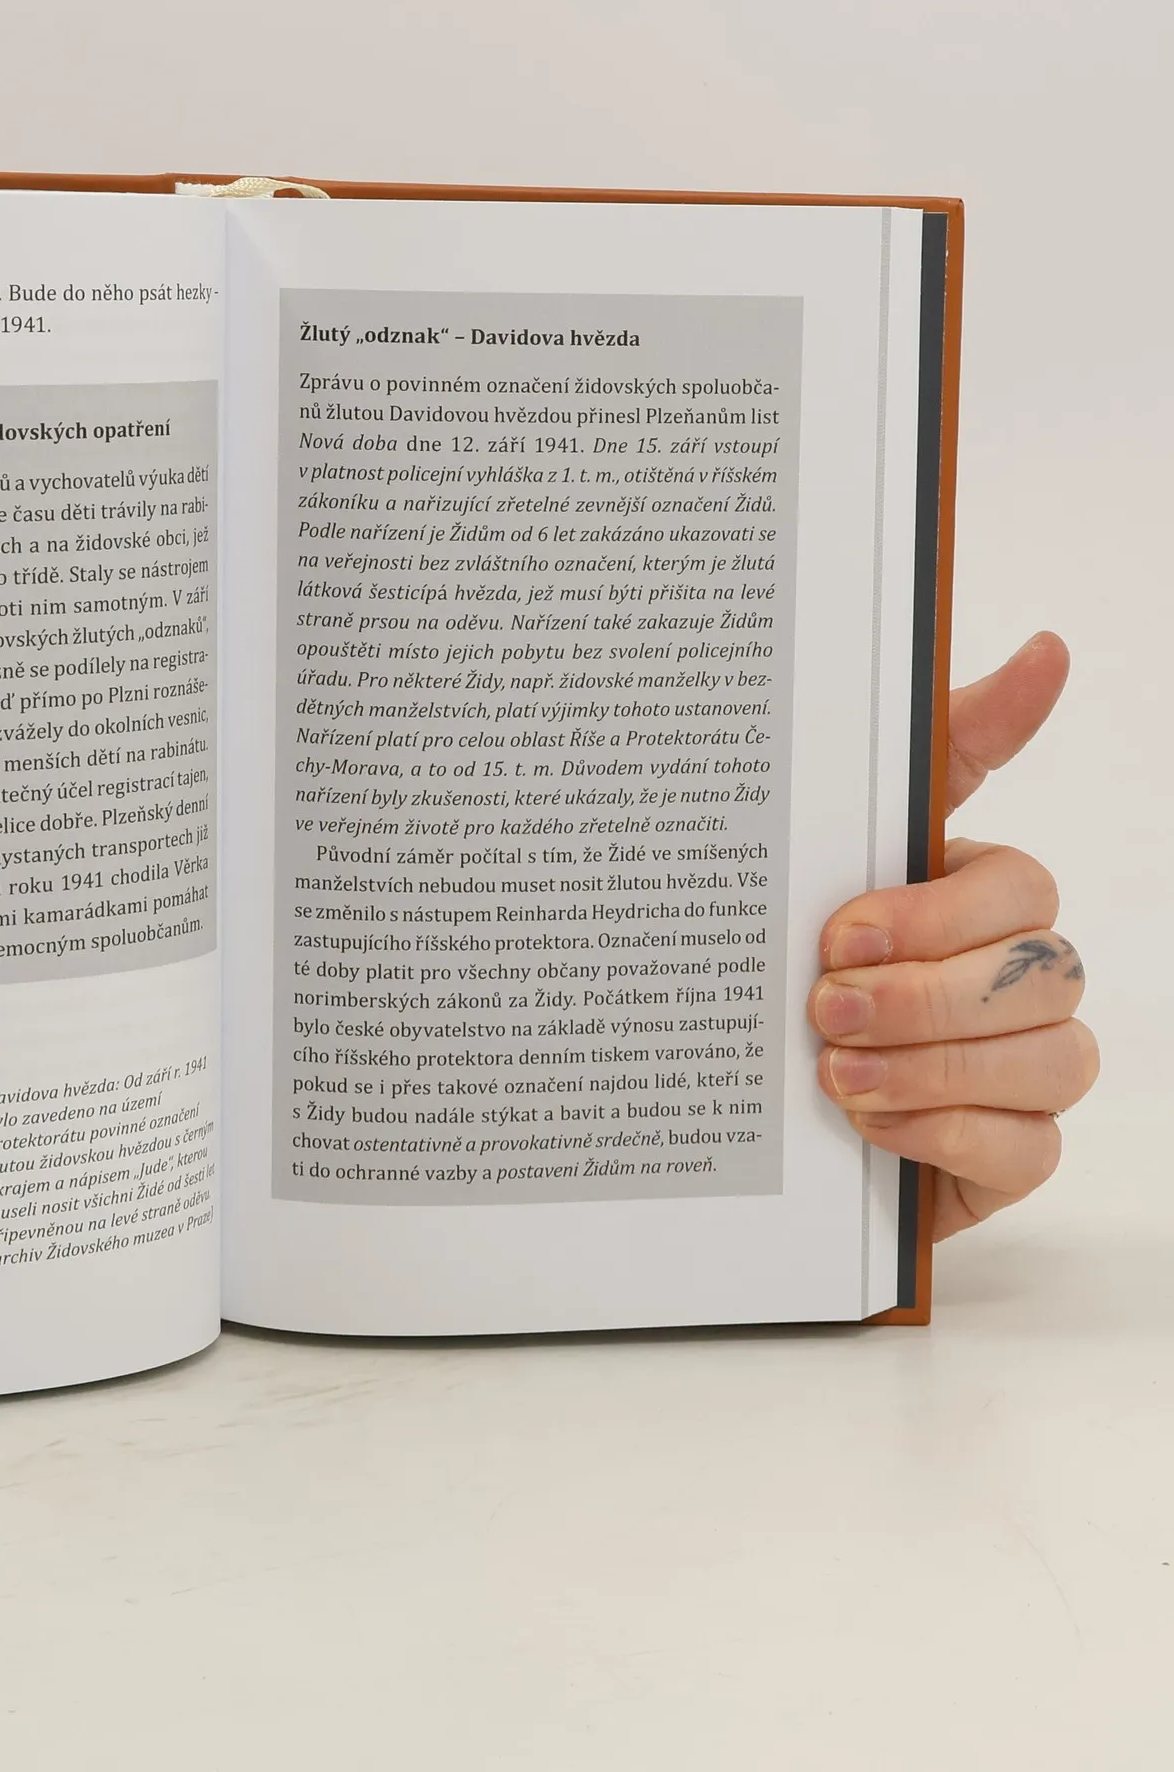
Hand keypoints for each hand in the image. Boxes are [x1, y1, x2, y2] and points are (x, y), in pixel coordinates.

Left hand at [811, 633, 1094, 1238]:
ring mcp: (1027, 1066)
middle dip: (923, 997)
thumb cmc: (807, 954)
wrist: (752, 1098)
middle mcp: (1022, 979)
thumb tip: (1046, 650)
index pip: (1021, 887)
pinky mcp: (1013, 1150)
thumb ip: (941, 749)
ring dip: (931, 1066)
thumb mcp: (841, 845)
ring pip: (1048, 1060)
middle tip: (824, 1004)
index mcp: (984, 900)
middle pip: (1040, 977)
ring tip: (835, 1070)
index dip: (938, 913)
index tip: (843, 930)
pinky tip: (870, 1124)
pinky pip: (1031, 1146)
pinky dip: (946, 1134)